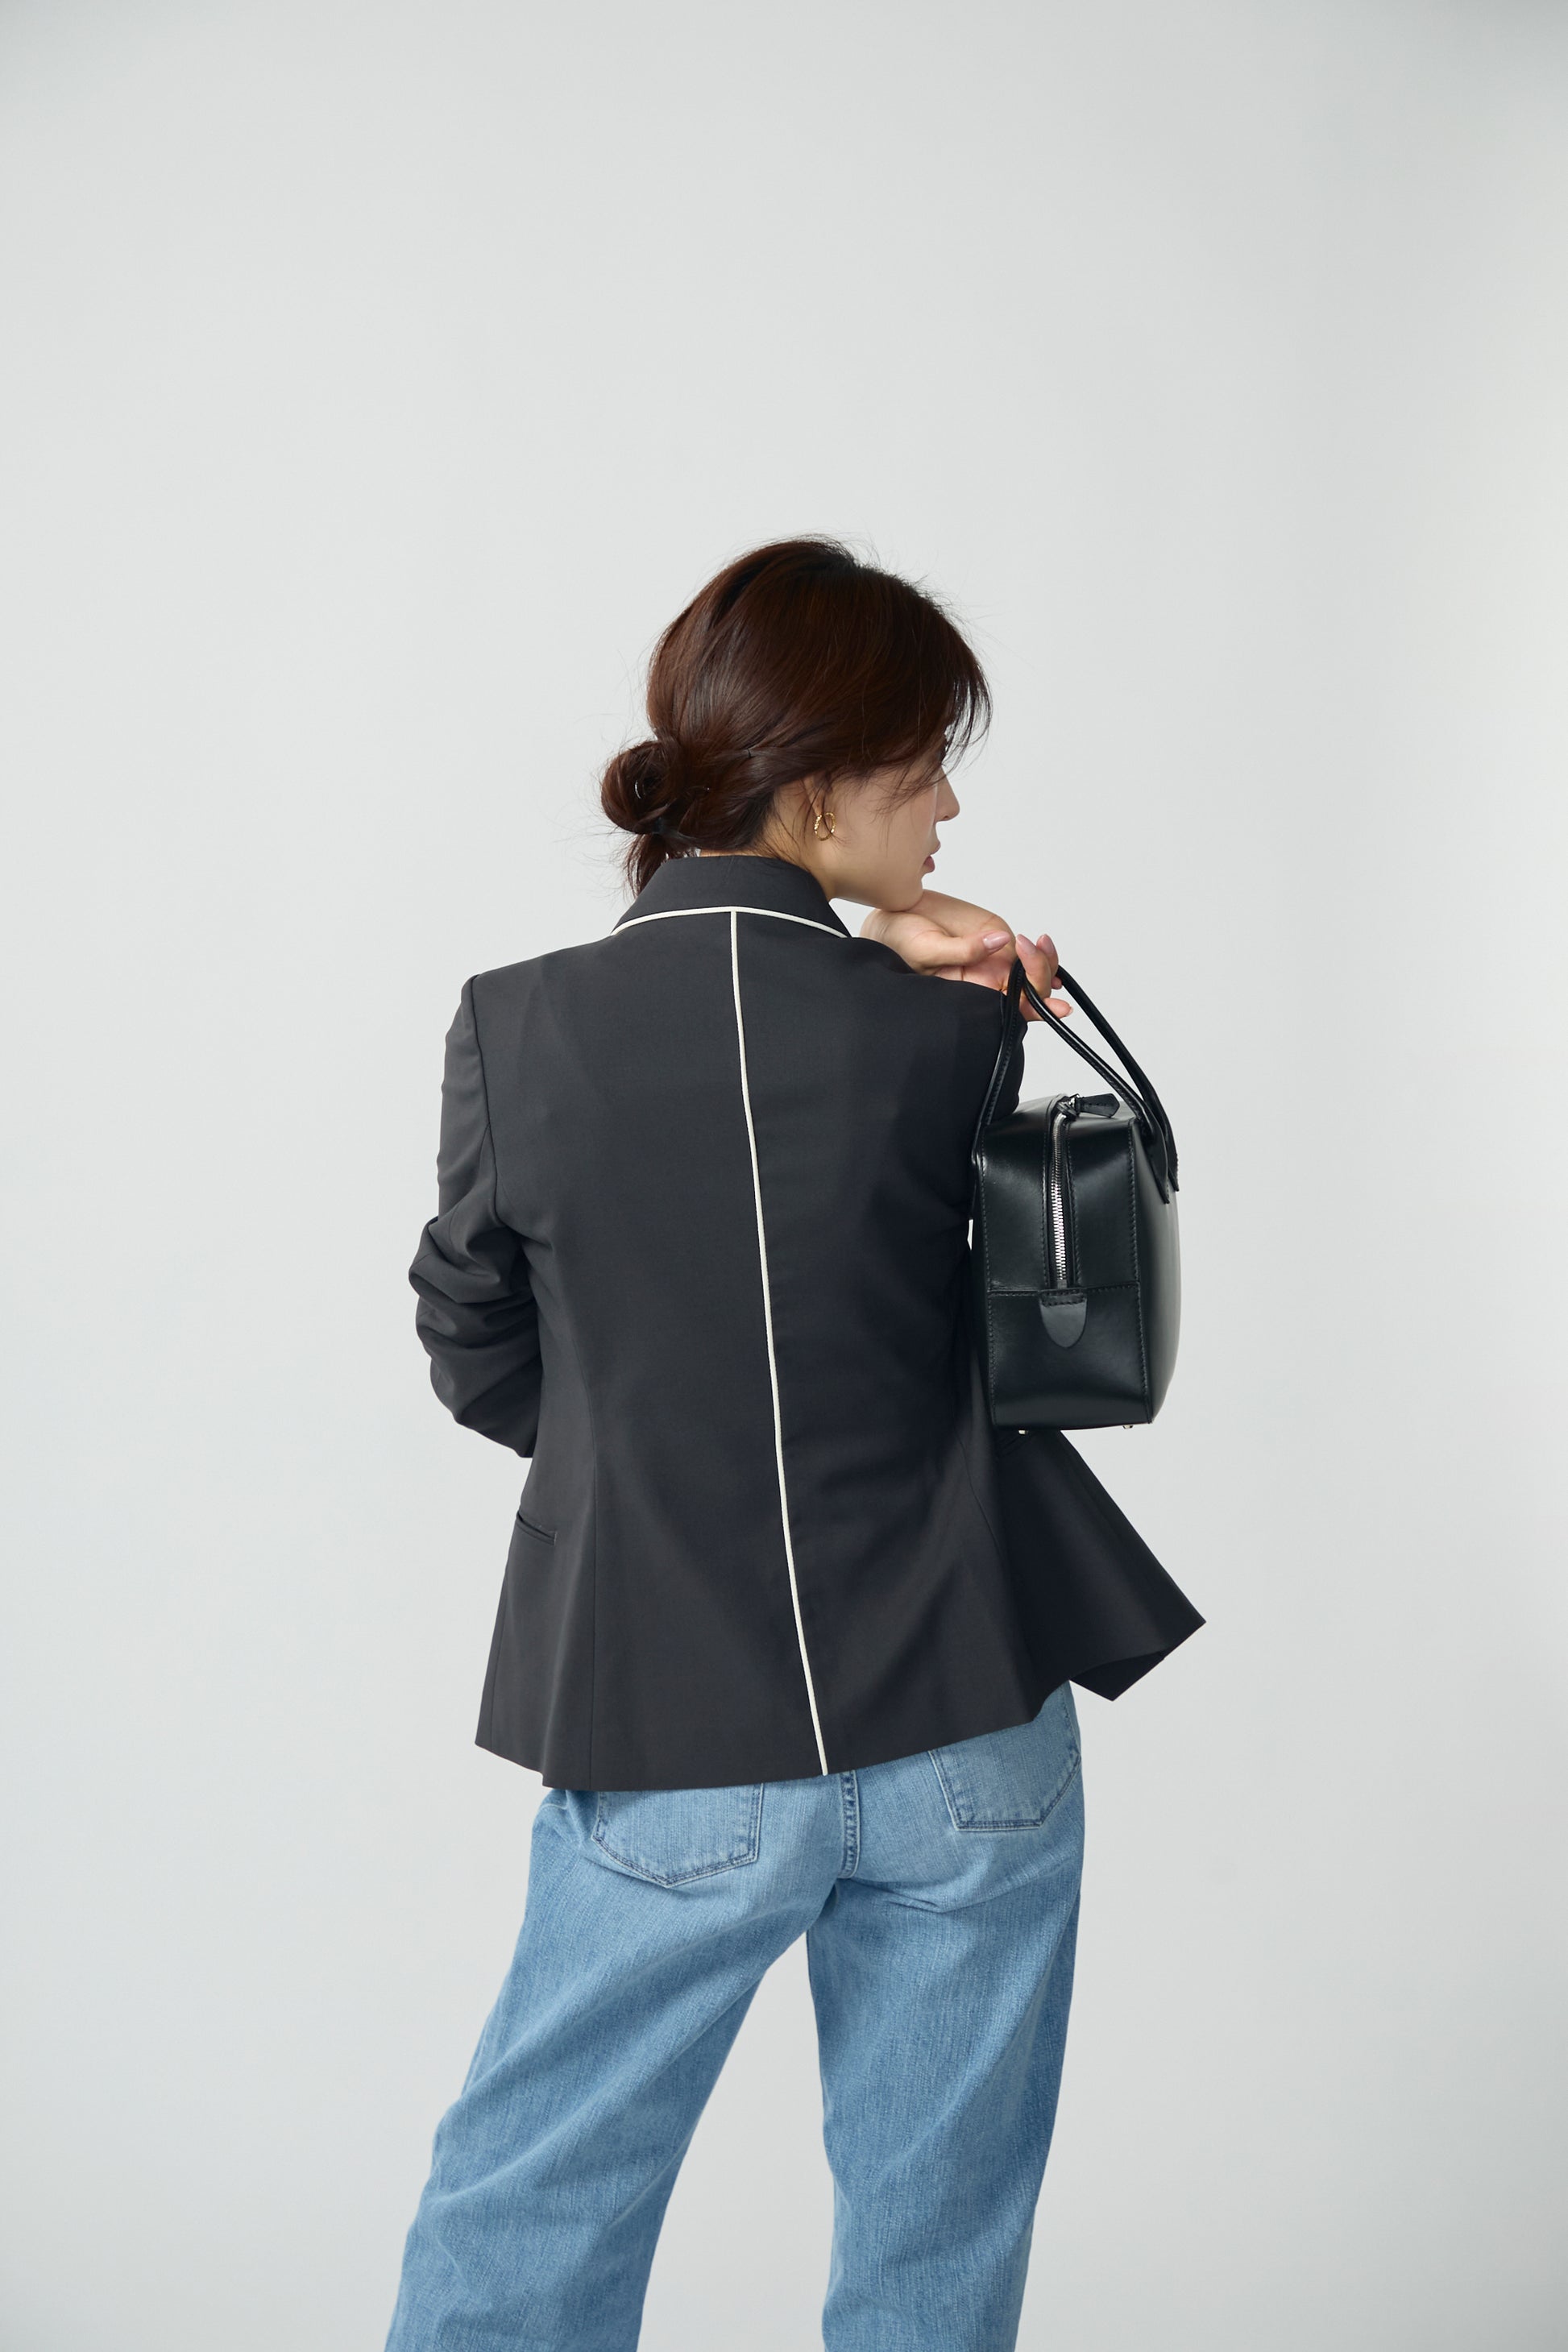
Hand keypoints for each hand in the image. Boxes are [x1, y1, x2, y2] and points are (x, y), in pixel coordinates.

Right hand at [861, 892, 1071, 1020]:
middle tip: (1031, 948)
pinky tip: (1041, 943)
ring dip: (1045, 960)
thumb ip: (965, 948)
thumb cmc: (897, 943)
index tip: (1054, 1005)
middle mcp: (986, 981)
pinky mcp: (995, 939)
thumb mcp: (927, 949)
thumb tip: (1001, 942)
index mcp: (970, 994)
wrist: (892, 918)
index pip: (1010, 1009)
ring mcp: (993, 961)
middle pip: (1030, 990)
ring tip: (1039, 942)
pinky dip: (1040, 951)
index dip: (1036, 1009)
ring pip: (1033, 971)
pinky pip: (1025, 951)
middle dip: (1042, 973)